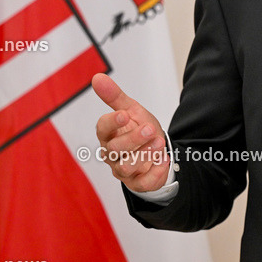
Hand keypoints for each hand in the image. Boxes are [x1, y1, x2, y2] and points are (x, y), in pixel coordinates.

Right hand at [91, 73, 171, 192]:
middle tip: (149, 129)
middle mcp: (112, 154)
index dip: (112, 122)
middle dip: (133, 138)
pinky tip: (163, 159)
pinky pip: (143, 183)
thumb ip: (115, 96)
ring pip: (126, 166)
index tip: (125, 114)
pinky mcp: (137, 183)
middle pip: (115, 149)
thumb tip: (97, 78)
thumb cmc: (139, 129)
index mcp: (108, 135)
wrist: (157, 149)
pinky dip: (155, 171)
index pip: (102, 129)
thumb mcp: (131, 110)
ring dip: (144, 154)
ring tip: (159, 142)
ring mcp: (123, 170)